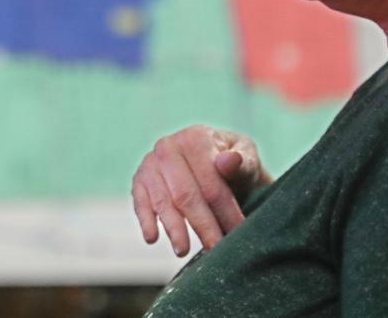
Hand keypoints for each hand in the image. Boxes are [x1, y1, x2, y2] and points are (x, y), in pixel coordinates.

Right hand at [131, 124, 272, 256]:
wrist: (216, 162)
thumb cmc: (235, 165)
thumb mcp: (247, 160)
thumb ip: (242, 161)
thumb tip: (229, 160)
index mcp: (196, 137)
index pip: (210, 181)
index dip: (225, 210)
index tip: (237, 232)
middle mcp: (169, 146)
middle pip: (186, 194)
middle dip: (202, 225)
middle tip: (216, 248)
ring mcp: (151, 163)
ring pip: (163, 201)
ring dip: (174, 229)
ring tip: (184, 251)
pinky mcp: (139, 180)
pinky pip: (140, 202)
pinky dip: (145, 220)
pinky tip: (152, 237)